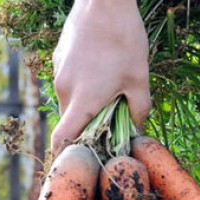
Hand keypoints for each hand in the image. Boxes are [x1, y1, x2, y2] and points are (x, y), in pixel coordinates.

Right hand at [51, 0, 150, 153]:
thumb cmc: (123, 39)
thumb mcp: (140, 79)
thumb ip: (138, 110)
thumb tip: (136, 128)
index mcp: (83, 101)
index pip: (62, 140)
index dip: (66, 156)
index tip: (78, 161)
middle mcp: (65, 90)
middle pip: (69, 123)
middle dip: (85, 129)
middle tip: (108, 125)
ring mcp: (59, 73)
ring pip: (70, 102)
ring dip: (85, 106)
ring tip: (108, 91)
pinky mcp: (59, 59)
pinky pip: (68, 83)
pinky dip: (81, 87)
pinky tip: (100, 70)